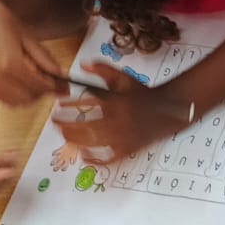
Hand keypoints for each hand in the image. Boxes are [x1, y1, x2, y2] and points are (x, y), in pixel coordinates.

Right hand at [0, 0, 65, 105]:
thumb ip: (44, 59)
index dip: (54, 88)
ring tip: (29, 81)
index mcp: (11, 63)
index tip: (63, 86)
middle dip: (40, 93)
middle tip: (47, 83)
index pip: (40, 86)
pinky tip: (10, 80)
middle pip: (27, 98)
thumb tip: (62, 76)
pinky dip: (7, 94)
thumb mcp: (26, 36)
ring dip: (24, 96)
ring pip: (11, 103)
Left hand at [53, 61, 181, 162]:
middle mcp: (119, 121)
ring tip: (64, 137)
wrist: (169, 109)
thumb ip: (103, 69)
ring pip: (93, 143)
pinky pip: (108, 159)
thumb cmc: (143, 93)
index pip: (86, 104)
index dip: (68, 106)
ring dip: (75, 141)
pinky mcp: (128, 150)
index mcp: (117, 102)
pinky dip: (95, 160)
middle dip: (66, 126)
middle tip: (55, 123)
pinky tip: (84, 156)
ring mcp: (124, 138)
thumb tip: (82, 65)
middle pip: (85, 127)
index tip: (57, 105)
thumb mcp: (124, 77)